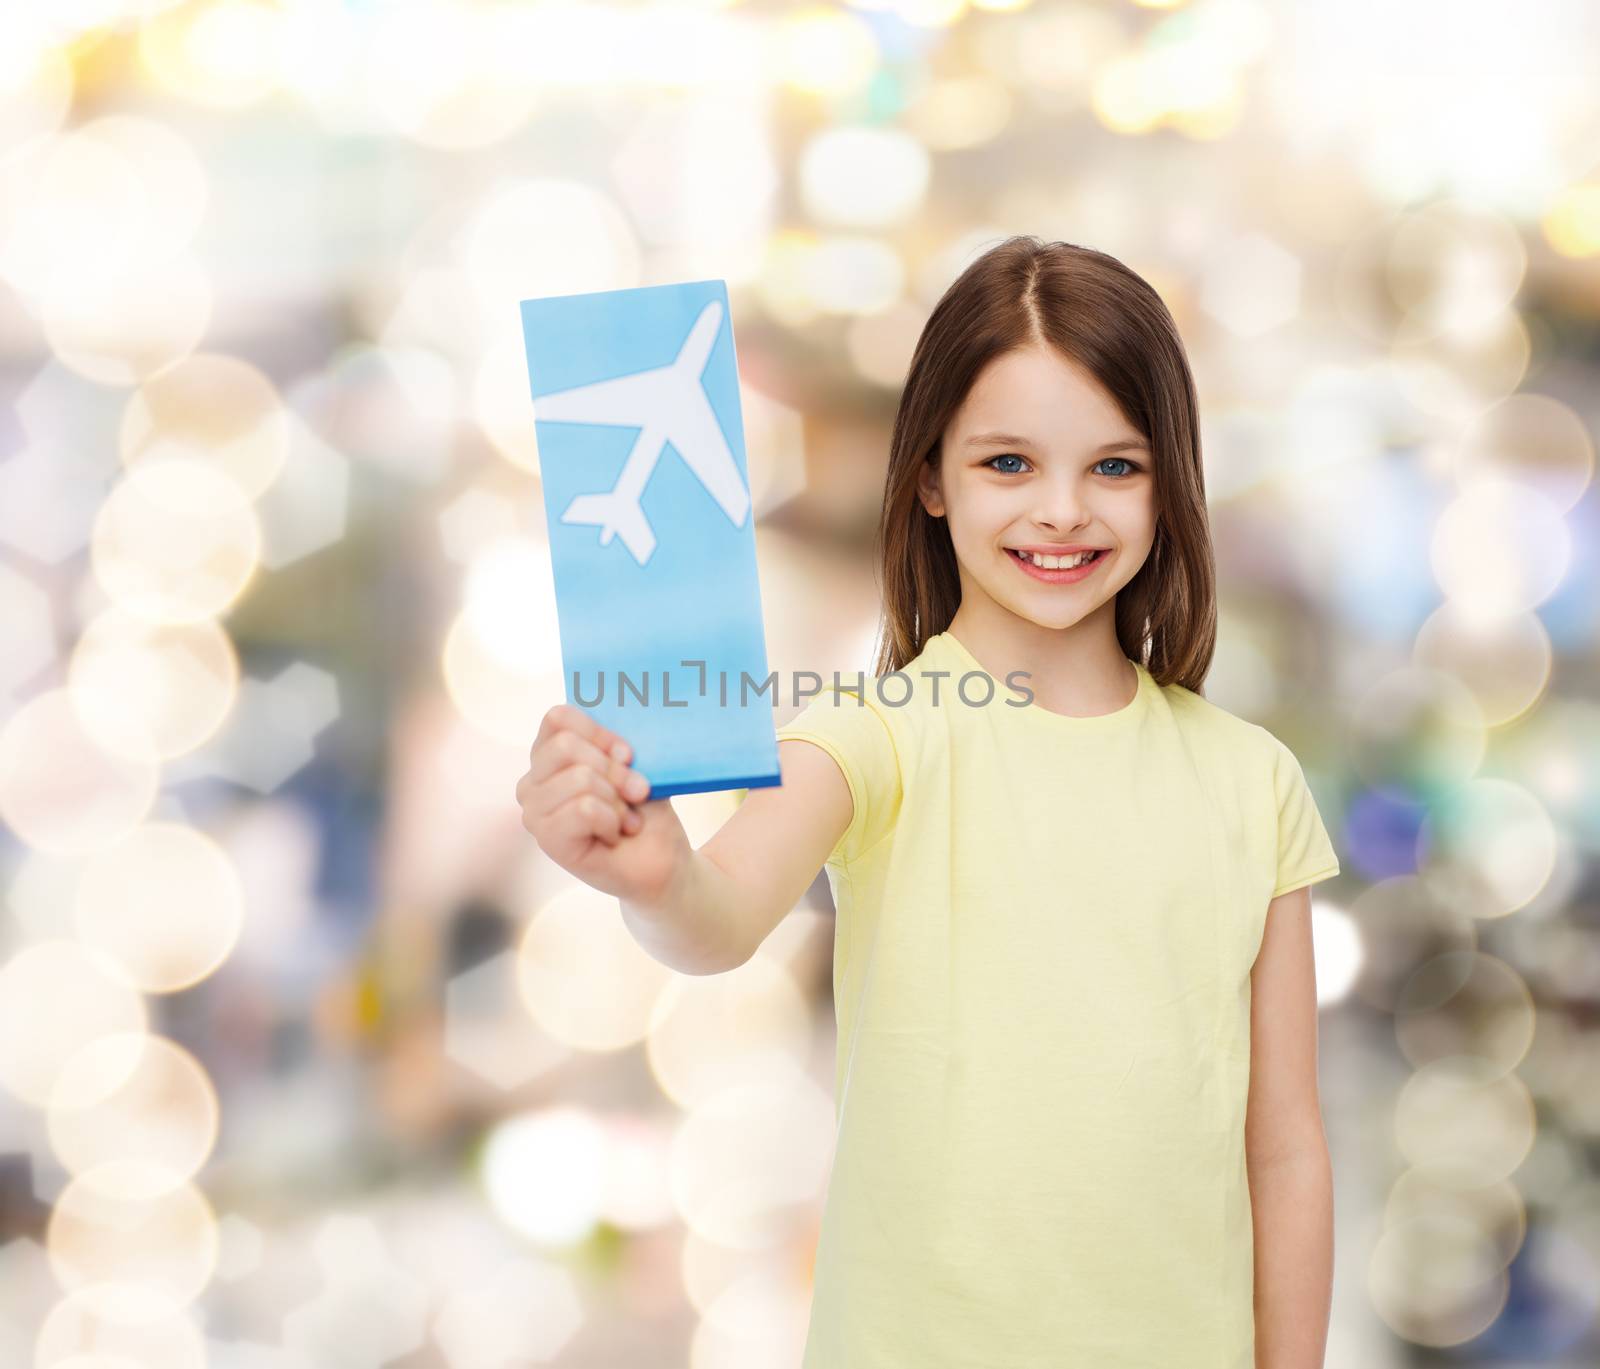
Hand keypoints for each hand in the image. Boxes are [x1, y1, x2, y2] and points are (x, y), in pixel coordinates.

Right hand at [515, 704, 691, 904]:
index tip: (629, 754)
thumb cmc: (646, 810)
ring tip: (627, 818)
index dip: (599, 731)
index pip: (558, 718)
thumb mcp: (637, 766)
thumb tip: (620, 729)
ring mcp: (535, 812)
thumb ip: (619, 744)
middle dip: (614, 769)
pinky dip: (612, 820)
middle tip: (637, 791)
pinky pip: (584, 808)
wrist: (661, 858)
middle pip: (566, 746)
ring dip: (617, 799)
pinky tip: (616, 833)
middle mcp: (533, 781)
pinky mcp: (547, 840)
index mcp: (550, 755)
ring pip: (579, 778)